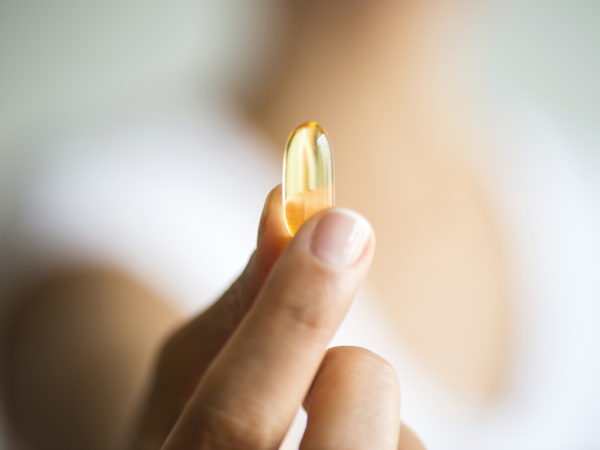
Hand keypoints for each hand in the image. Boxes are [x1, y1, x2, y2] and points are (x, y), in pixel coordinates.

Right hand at [130, 185, 424, 448]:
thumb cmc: (194, 424)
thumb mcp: (190, 370)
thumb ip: (240, 300)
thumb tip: (283, 206)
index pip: (235, 420)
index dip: (291, 316)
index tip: (339, 225)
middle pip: (348, 446)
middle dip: (349, 370)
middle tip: (327, 361)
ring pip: (401, 448)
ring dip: (367, 413)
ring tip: (318, 432)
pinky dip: (389, 437)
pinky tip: (345, 448)